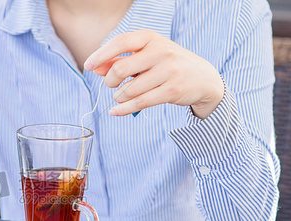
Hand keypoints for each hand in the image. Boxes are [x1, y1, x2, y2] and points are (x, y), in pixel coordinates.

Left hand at [84, 30, 223, 119]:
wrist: (203, 79)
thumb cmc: (167, 65)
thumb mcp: (146, 57)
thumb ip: (120, 60)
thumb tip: (95, 68)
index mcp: (151, 38)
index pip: (120, 41)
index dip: (101, 54)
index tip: (88, 66)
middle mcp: (160, 51)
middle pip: (120, 69)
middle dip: (110, 81)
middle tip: (112, 86)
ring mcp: (168, 71)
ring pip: (129, 89)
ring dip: (119, 97)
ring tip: (121, 96)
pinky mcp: (172, 90)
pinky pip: (139, 103)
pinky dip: (123, 110)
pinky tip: (115, 112)